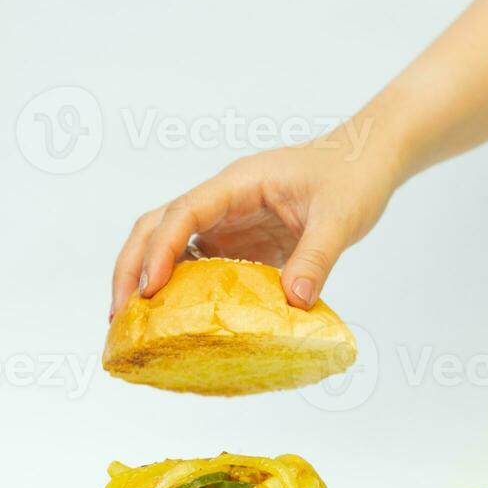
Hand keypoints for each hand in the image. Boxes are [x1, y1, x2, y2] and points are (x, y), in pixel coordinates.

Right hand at [111, 103, 404, 315]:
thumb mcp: (341, 217)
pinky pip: (197, 265)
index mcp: (239, 184)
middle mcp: (223, 201)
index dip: (160, 250)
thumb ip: (318, 257)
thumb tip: (295, 303)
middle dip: (131, 267)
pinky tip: (174, 323)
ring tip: (133, 326)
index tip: (150, 290)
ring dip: (145, 280)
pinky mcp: (237, 242)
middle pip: (157, 226)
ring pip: (168, 245)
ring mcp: (227, 221)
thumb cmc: (353, 176)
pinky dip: (179, 291)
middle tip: (119, 317)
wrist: (367, 161)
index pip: (184, 212)